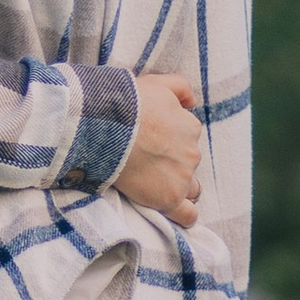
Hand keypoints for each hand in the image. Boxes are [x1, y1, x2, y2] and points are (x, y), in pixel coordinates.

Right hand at [113, 71, 201, 222]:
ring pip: (189, 188)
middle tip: (146, 163)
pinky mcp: (169, 198)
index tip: (152, 144)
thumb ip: (180, 87)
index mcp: (189, 126)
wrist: (106, 127)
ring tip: (156, 186)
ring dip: (178, 187)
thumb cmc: (127, 104)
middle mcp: (191, 152)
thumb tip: (193, 102)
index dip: (170, 143)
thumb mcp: (156, 83)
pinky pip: (187, 215)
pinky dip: (184, 216)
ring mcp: (182, 177)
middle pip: (188, 164)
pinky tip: (177, 214)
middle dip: (173, 164)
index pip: (187, 139)